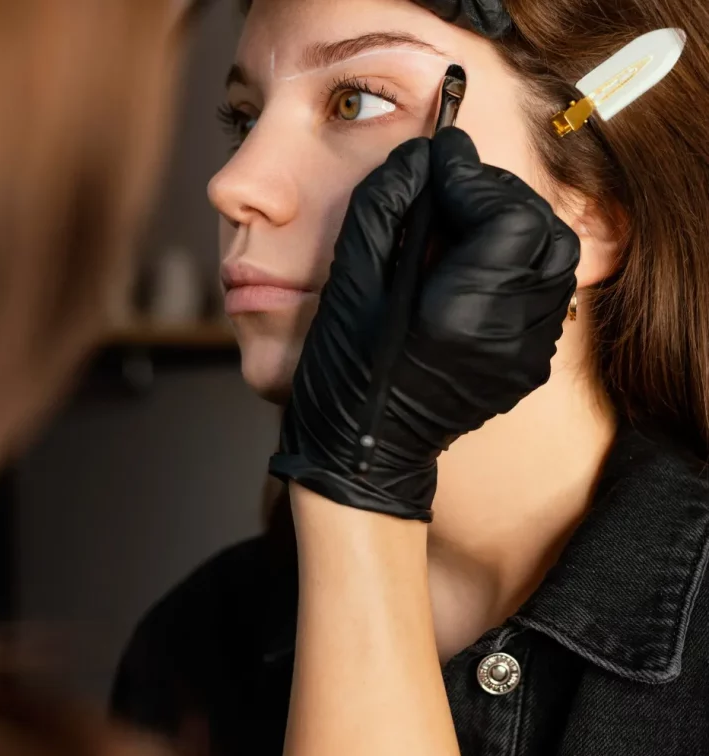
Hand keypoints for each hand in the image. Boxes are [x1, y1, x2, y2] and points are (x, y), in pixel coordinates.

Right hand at [270, 128, 578, 520]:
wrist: (365, 454)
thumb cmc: (343, 379)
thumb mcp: (348, 287)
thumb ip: (383, 210)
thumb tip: (419, 159)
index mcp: (461, 315)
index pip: (509, 216)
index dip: (475, 177)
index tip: (438, 159)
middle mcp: (510, 336)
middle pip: (544, 232)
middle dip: (499, 196)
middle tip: (452, 188)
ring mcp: (527, 355)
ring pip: (554, 260)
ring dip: (513, 225)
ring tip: (462, 224)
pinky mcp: (527, 365)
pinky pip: (544, 292)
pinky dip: (516, 261)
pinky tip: (473, 266)